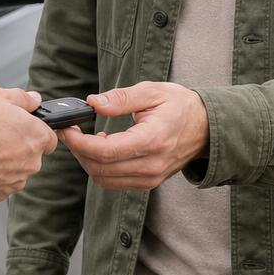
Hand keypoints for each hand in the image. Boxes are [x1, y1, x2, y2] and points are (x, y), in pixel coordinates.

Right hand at [0, 87, 57, 201]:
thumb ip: (22, 98)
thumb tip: (34, 99)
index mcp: (38, 137)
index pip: (49, 137)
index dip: (35, 130)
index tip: (22, 126)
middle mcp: (32, 161)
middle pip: (32, 154)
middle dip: (19, 146)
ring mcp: (17, 179)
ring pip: (17, 169)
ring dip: (6, 161)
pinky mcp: (1, 193)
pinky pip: (1, 182)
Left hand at [59, 82, 208, 189]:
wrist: (207, 128)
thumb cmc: (180, 106)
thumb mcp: (152, 91)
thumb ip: (121, 98)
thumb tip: (93, 103)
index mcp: (152, 140)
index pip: (106, 151)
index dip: (79, 143)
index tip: (67, 129)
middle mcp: (151, 165)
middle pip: (100, 168)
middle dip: (78, 150)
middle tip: (71, 131)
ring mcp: (150, 178)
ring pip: (103, 179)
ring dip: (87, 161)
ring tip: (86, 138)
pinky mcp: (148, 183)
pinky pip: (114, 182)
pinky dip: (100, 168)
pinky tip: (103, 148)